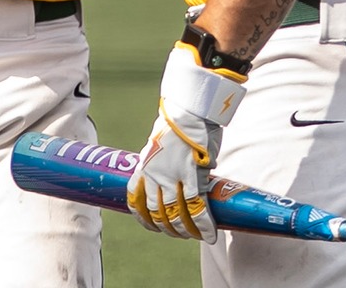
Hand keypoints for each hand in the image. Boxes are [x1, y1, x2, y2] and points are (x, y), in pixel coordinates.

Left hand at [128, 41, 245, 238]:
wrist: (190, 109)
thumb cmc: (179, 126)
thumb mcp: (160, 147)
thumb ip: (165, 165)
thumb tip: (183, 179)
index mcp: (143, 167)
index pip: (136, 202)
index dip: (144, 219)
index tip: (154, 227)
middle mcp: (153, 176)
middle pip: (158, 214)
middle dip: (170, 229)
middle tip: (182, 234)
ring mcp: (171, 177)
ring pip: (176, 216)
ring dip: (187, 231)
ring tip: (196, 236)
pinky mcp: (191, 176)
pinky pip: (196, 208)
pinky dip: (204, 224)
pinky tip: (210, 233)